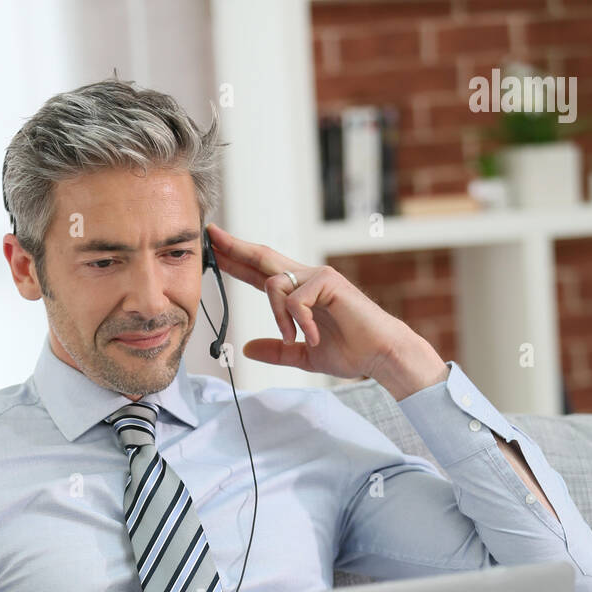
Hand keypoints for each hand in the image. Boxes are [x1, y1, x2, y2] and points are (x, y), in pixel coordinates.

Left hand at [206, 221, 447, 398]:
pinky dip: (298, 322)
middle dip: (235, 247)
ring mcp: (318, 277)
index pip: (260, 273)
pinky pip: (295, 299)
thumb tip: (247, 349)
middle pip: (262, 258)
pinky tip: (310, 337)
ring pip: (274, 285)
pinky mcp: (328, 282)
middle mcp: (307, 278)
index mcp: (299, 293)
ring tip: (294, 338)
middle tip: (211, 235)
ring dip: (277, 317)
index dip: (236, 261)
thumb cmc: (350, 352)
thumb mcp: (303, 355)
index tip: (214, 250)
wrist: (379, 355)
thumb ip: (277, 350)